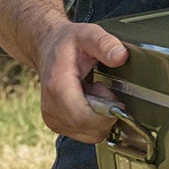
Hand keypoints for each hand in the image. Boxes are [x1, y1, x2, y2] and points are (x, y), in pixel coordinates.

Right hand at [35, 20, 128, 143]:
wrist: (48, 47)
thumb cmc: (66, 43)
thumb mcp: (88, 34)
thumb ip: (105, 44)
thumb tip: (121, 56)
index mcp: (58, 88)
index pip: (85, 118)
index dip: (107, 113)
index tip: (114, 97)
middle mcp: (51, 108)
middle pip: (91, 129)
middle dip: (105, 113)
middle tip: (102, 89)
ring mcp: (53, 119)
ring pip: (90, 134)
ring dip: (100, 117)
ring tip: (94, 93)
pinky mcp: (57, 124)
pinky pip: (86, 133)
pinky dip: (93, 120)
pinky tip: (88, 101)